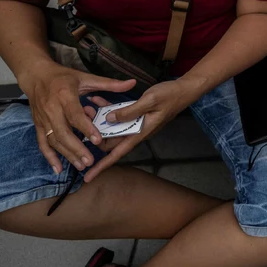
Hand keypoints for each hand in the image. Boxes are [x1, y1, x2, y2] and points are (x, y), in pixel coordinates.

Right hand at [18, 63, 135, 175]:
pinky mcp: (38, 125)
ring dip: (66, 155)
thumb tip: (132, 83)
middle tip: (90, 161)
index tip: (97, 140)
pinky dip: (49, 157)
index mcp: (65, 95)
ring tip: (81, 166)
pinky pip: (42, 143)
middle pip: (63, 132)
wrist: (36, 76)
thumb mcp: (86, 77)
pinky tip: (58, 169)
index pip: (75, 115)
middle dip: (76, 148)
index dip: (86, 128)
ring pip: (54, 140)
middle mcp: (52, 109)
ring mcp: (43, 119)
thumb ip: (109, 84)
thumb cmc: (64, 77)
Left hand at [81, 80, 196, 181]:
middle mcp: (136, 131)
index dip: (102, 166)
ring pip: (112, 127)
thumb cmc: (170, 96)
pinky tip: (99, 101)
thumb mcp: (150, 101)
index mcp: (140, 133)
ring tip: (88, 108)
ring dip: (99, 120)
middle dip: (94, 134)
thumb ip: (129, 111)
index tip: (87, 177)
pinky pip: (119, 115)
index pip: (117, 154)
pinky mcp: (136, 114)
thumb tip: (108, 119)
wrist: (184, 89)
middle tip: (81, 120)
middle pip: (110, 141)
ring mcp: (136, 123)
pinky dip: (108, 109)